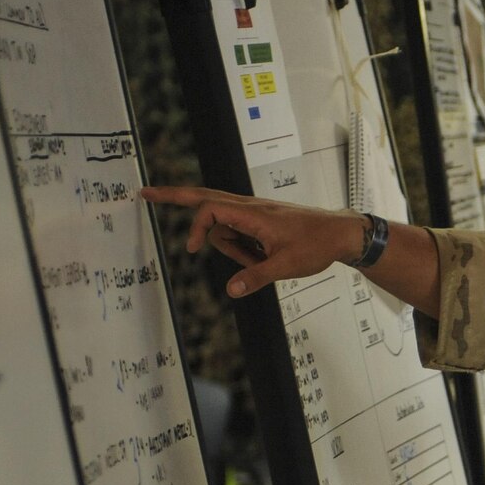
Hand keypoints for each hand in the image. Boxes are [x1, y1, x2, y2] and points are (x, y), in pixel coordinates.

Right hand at [140, 186, 358, 296]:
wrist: (339, 234)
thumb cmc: (316, 246)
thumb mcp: (286, 267)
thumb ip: (255, 278)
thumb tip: (230, 291)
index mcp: (253, 214)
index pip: (210, 210)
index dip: (196, 229)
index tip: (193, 251)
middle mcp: (250, 208)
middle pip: (204, 197)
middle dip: (175, 196)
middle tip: (145, 193)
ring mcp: (254, 213)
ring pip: (223, 225)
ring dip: (232, 248)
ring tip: (263, 261)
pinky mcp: (259, 220)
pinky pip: (237, 232)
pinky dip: (242, 248)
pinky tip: (264, 258)